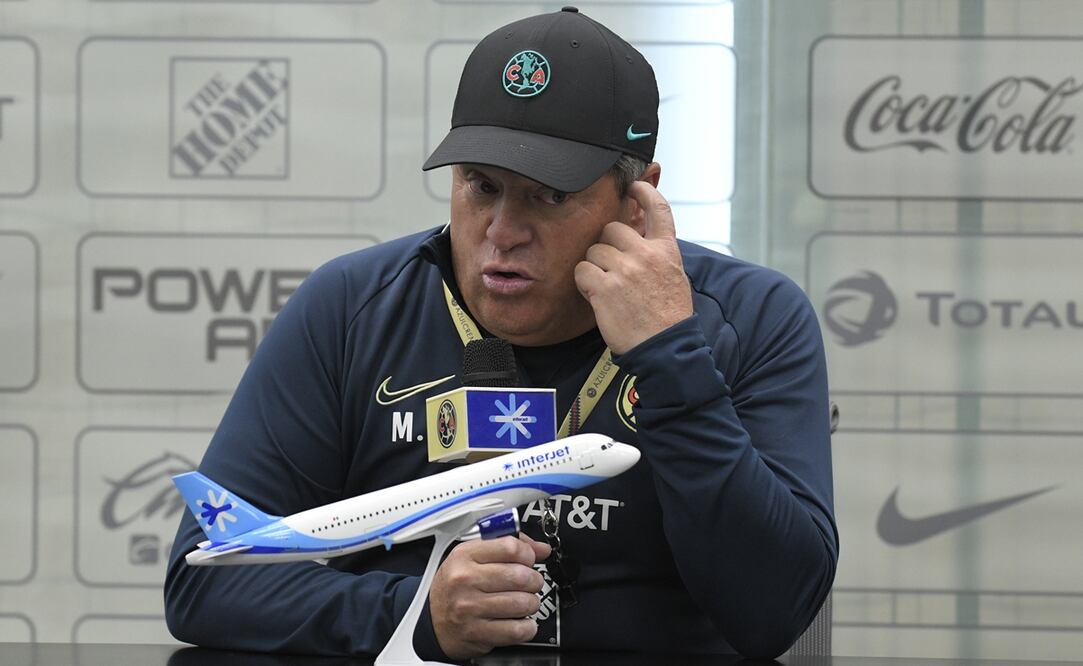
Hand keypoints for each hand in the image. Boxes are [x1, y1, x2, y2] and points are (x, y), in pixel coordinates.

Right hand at [429, 533, 551, 659]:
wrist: (432, 620)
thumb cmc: (455, 586)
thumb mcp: (472, 557)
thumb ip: (507, 548)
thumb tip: (541, 549)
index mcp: (465, 556)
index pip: (510, 547)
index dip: (528, 554)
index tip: (529, 560)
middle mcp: (465, 580)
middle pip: (520, 576)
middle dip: (534, 580)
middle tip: (530, 583)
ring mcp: (470, 608)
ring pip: (523, 603)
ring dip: (532, 604)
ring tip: (525, 602)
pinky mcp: (476, 632)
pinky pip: (517, 630)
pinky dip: (527, 627)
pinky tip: (521, 621)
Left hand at [574, 181, 693, 354]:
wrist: (666, 348)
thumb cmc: (668, 317)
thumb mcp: (674, 277)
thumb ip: (657, 255)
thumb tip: (641, 241)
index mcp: (666, 250)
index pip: (658, 209)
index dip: (644, 192)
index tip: (634, 187)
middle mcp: (646, 255)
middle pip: (612, 229)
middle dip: (606, 245)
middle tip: (612, 268)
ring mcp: (625, 270)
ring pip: (594, 251)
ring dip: (595, 267)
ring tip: (608, 288)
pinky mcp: (605, 288)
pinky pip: (582, 271)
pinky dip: (584, 283)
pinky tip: (596, 296)